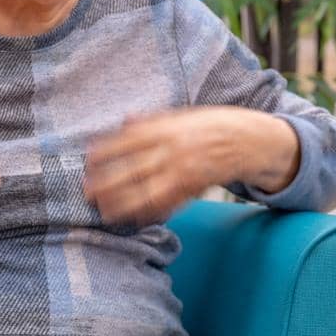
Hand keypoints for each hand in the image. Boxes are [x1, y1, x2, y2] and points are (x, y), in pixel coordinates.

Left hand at [85, 107, 298, 224]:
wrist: (249, 141)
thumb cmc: (212, 126)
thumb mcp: (182, 116)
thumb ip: (152, 121)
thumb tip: (124, 120)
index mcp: (168, 128)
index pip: (128, 140)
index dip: (106, 151)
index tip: (87, 160)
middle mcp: (173, 150)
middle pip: (133, 169)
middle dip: (107, 182)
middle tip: (86, 192)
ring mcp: (184, 171)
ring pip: (148, 192)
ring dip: (124, 204)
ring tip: (105, 213)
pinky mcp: (194, 189)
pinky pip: (168, 204)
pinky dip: (150, 213)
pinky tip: (134, 219)